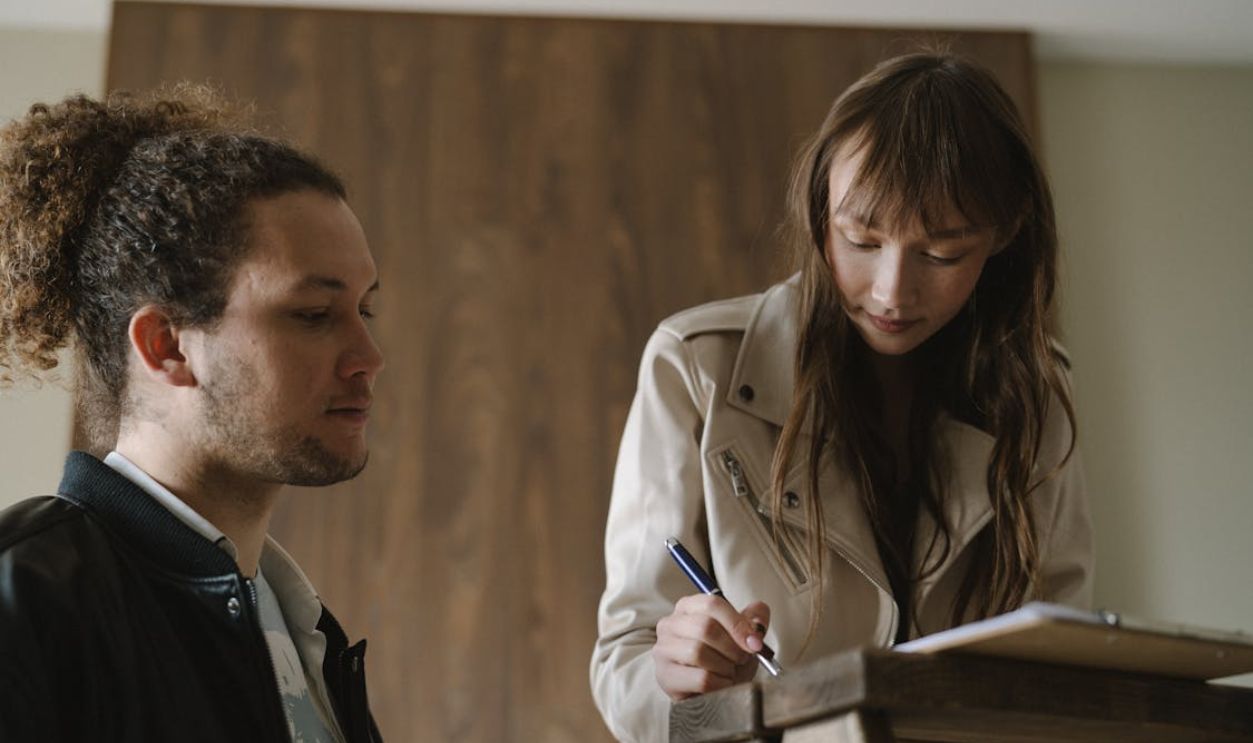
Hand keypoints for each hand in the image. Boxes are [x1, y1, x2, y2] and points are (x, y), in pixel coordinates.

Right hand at [652, 594, 771, 700]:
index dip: (738, 624)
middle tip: (743, 659)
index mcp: (688, 606)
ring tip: (730, 671)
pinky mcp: (666, 676)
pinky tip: (722, 684)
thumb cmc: (722, 659)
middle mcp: (670, 624)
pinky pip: (700, 678)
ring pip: (699, 652)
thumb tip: (759, 613)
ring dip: (725, 666)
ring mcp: (664, 649)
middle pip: (705, 627)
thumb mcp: (740, 637)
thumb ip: (753, 621)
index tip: (755, 642)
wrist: (707, 692)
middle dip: (732, 647)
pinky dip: (720, 683)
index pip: (712, 604)